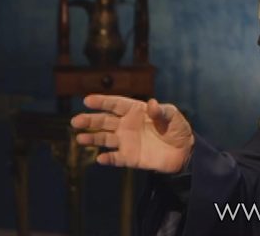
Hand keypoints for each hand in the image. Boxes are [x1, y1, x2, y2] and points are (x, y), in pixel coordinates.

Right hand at [71, 95, 193, 173]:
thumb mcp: (173, 116)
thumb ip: (161, 111)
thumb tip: (151, 104)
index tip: (87, 100)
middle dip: (89, 120)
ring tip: (80, 138)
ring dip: (92, 139)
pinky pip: (115, 158)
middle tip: (76, 121)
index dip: (102, 102)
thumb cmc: (177, 129)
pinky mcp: (129, 157)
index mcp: (135, 111)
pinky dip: (108, 159)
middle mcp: (127, 125)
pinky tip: (101, 158)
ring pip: (104, 139)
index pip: (115, 104)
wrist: (184, 152)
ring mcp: (126, 141)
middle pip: (104, 121)